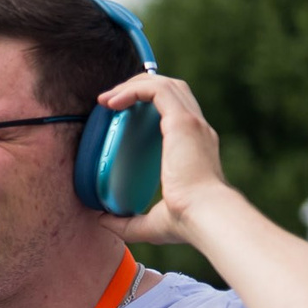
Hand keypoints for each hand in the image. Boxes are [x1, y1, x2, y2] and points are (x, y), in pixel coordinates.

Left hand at [92, 71, 230, 246]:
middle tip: (109, 102)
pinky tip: (113, 102)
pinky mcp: (183, 122)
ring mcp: (193, 123)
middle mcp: (197, 130)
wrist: (206, 216)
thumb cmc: (187, 223)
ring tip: (106, 100)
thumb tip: (101, 221)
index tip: (120, 113)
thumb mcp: (151, 223)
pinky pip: (157, 90)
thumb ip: (127, 222)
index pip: (176, 111)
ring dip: (133, 85)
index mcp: (194, 147)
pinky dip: (134, 89)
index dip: (149, 104)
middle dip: (139, 87)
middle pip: (171, 89)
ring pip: (165, 84)